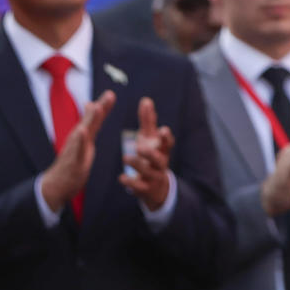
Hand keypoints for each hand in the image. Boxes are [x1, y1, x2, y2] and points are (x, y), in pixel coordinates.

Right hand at [39, 91, 113, 212]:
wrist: (57, 184)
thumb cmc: (72, 161)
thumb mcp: (84, 140)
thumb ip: (90, 123)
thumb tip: (92, 104)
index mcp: (84, 135)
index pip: (95, 118)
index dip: (104, 106)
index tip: (112, 94)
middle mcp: (78, 138)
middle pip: (91, 120)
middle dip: (100, 107)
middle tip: (110, 94)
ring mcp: (74, 149)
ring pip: (83, 132)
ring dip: (90, 119)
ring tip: (97, 107)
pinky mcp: (73, 161)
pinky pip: (77, 150)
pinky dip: (80, 141)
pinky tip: (82, 132)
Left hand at [120, 96, 177, 211]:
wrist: (156, 188)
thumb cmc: (151, 156)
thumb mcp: (150, 139)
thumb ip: (148, 121)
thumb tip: (146, 100)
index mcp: (162, 150)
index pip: (168, 144)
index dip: (166, 138)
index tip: (163, 130)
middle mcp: (160, 164)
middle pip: (159, 159)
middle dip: (151, 153)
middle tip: (139, 147)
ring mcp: (154, 177)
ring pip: (148, 172)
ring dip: (137, 165)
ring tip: (126, 158)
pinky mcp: (145, 189)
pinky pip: (139, 187)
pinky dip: (130, 182)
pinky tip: (121, 178)